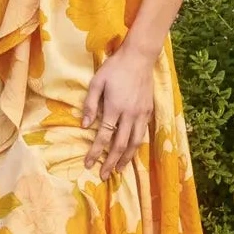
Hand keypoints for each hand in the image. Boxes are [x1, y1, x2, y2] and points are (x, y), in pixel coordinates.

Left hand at [82, 43, 155, 178]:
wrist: (139, 57)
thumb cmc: (115, 68)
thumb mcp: (97, 82)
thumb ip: (90, 105)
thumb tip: (84, 126)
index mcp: (114, 108)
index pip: (103, 136)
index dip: (95, 152)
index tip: (88, 164)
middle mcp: (130, 114)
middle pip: (120, 145)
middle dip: (111, 162)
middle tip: (104, 176)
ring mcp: (141, 114)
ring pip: (135, 143)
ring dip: (126, 159)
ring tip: (119, 170)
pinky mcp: (148, 111)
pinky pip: (142, 134)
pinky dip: (137, 147)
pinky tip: (131, 153)